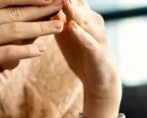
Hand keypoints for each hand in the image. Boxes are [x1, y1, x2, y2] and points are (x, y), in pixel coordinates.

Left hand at [54, 0, 120, 117]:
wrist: (100, 81)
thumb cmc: (82, 55)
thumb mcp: (66, 36)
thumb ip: (57, 21)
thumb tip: (46, 8)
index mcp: (85, 17)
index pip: (74, 0)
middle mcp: (93, 23)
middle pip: (79, 6)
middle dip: (69, 0)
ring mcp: (98, 37)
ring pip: (85, 21)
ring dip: (74, 12)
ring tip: (64, 1)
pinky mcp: (98, 53)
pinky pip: (89, 42)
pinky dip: (80, 34)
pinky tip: (71, 27)